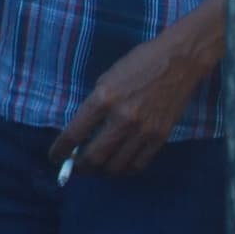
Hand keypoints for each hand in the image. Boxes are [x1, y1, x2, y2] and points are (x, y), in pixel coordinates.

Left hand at [52, 23, 217, 177]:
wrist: (179, 61)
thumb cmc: (138, 64)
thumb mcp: (106, 80)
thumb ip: (93, 106)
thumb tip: (81, 133)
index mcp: (103, 99)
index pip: (74, 135)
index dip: (60, 151)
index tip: (55, 157)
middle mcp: (122, 118)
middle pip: (94, 157)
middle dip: (78, 167)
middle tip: (73, 167)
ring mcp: (143, 131)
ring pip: (116, 166)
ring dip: (100, 172)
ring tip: (94, 169)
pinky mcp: (161, 137)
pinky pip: (138, 165)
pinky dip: (123, 170)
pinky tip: (117, 166)